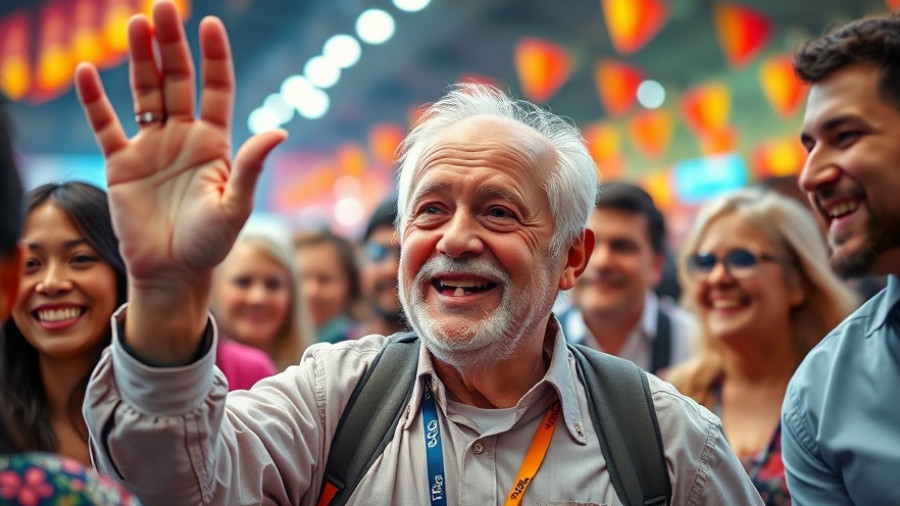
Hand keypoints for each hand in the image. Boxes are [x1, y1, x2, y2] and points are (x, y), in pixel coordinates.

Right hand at [75, 1, 285, 282]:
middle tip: (163, 8)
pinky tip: (88, 72)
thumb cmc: (210, 244)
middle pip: (177, 81)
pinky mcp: (121, 163)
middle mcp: (183, 137)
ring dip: (139, 59)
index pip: (217, 89)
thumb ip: (249, 168)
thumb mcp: (235, 207)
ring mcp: (151, 147)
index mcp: (214, 143)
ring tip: (134, 23)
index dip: (214, 58)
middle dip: (171, 46)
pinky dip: (95, 101)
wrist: (171, 272)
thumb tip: (278, 130)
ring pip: (144, 93)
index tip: (210, 25)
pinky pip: (106, 125)